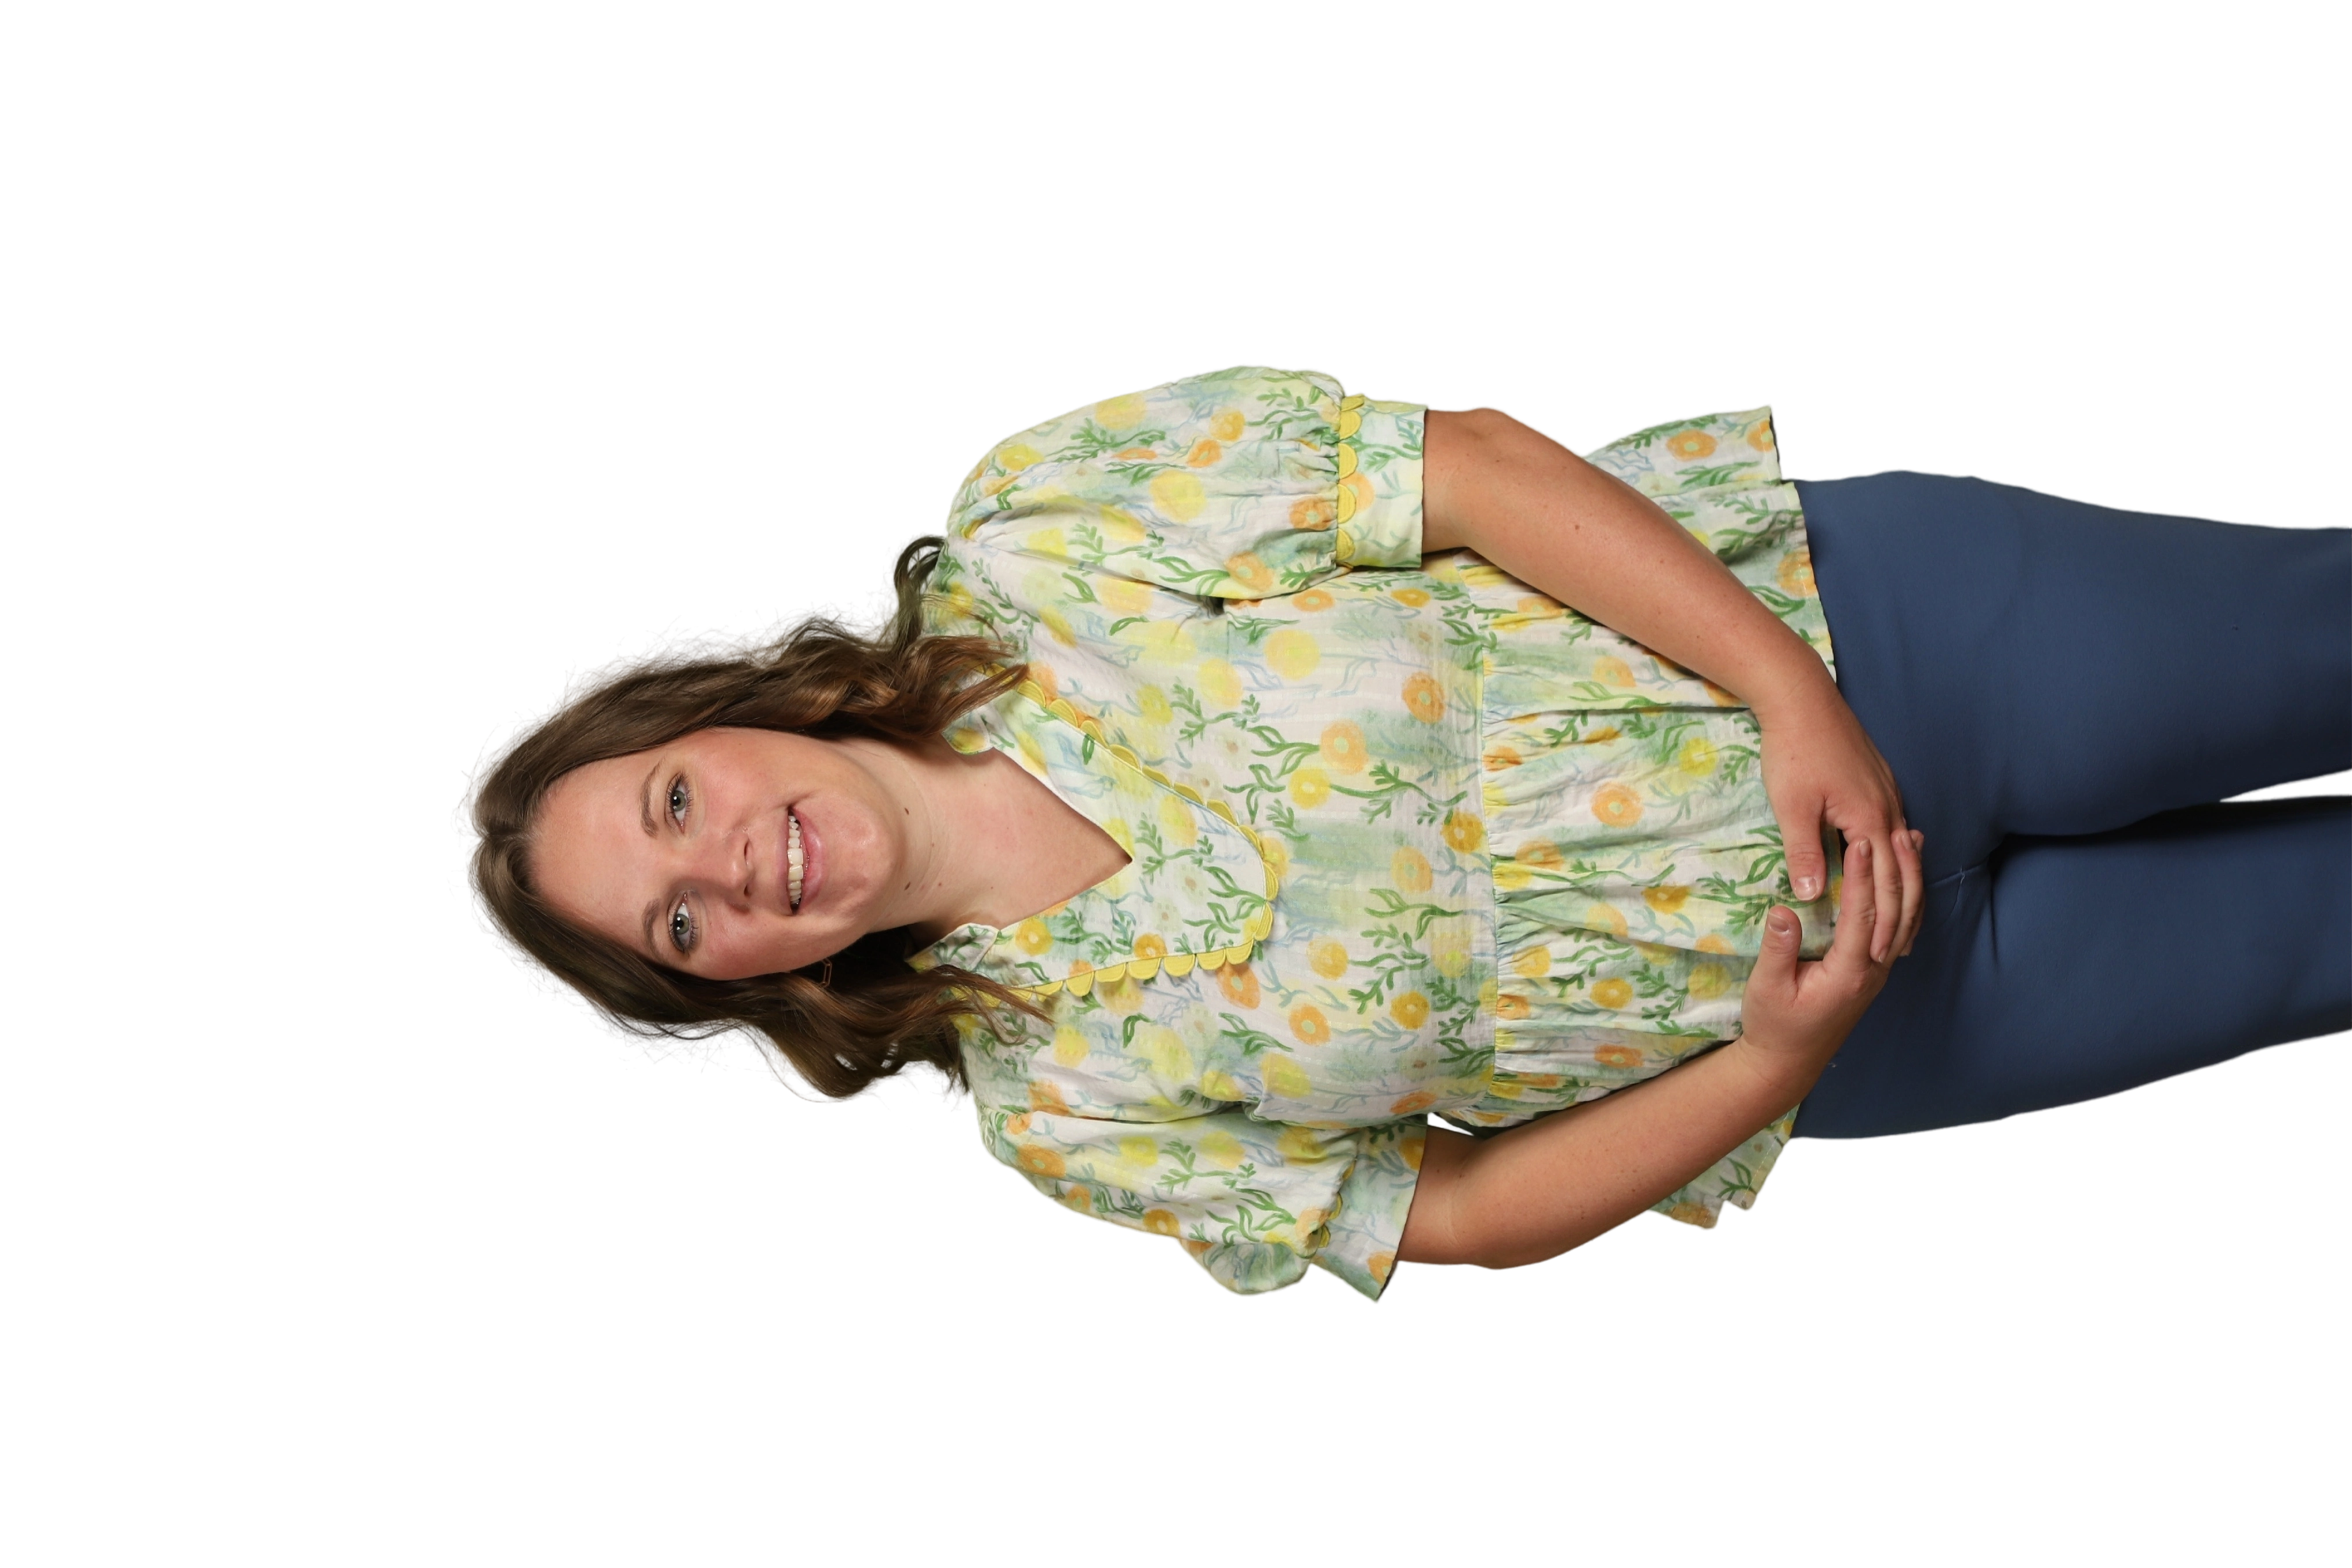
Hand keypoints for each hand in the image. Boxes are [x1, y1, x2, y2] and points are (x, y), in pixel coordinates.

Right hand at [1729, 836, 1899, 1096]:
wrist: (1789, 1061)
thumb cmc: (1774, 1025)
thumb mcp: (1766, 988)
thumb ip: (1778, 949)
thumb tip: (1783, 909)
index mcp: (1848, 972)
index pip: (1861, 915)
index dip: (1860, 877)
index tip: (1858, 842)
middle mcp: (1872, 970)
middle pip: (1896, 913)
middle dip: (1897, 869)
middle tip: (1897, 830)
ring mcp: (1877, 972)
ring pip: (1906, 919)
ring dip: (1910, 879)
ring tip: (1911, 841)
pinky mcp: (1873, 970)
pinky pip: (1899, 929)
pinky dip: (1907, 898)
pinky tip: (1905, 877)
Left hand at [1756, 683, 1925, 961]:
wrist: (1802, 698)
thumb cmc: (1793, 751)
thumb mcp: (1792, 807)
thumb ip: (1805, 853)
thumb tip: (1815, 897)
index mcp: (1869, 820)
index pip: (1885, 885)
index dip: (1883, 923)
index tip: (1879, 957)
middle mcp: (1888, 809)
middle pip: (1904, 874)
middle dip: (1903, 916)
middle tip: (1897, 953)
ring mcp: (1888, 795)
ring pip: (1905, 855)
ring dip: (1904, 892)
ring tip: (1902, 924)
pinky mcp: (1880, 784)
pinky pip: (1897, 834)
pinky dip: (1898, 863)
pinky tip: (1892, 873)